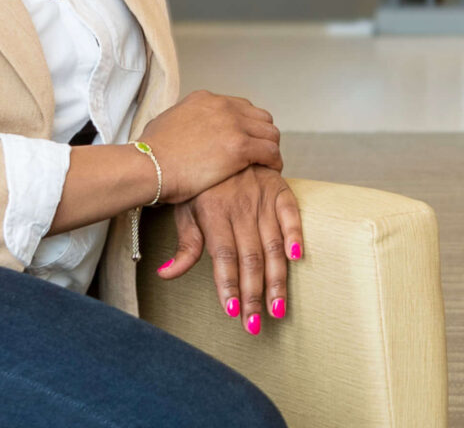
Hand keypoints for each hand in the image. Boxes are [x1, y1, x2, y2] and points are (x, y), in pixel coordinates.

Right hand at [134, 90, 281, 203]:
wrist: (148, 165)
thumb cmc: (149, 153)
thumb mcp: (163, 123)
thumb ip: (179, 121)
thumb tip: (177, 126)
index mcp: (205, 99)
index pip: (240, 107)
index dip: (246, 126)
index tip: (246, 141)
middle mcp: (223, 106)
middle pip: (260, 118)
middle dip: (262, 136)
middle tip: (260, 154)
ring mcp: (233, 124)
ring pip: (270, 133)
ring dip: (270, 149)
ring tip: (267, 164)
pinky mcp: (240, 146)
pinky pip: (271, 152)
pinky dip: (274, 162)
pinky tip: (271, 172)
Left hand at [155, 166, 303, 335]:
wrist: (217, 139)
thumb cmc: (198, 183)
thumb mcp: (184, 210)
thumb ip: (184, 245)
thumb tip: (167, 273)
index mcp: (214, 213)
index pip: (224, 257)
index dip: (229, 286)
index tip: (233, 313)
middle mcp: (239, 206)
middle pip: (249, 257)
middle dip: (254, 294)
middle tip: (256, 323)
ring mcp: (261, 196)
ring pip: (272, 244)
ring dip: (276, 278)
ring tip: (278, 307)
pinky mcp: (279, 188)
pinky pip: (291, 213)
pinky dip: (295, 234)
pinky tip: (296, 259)